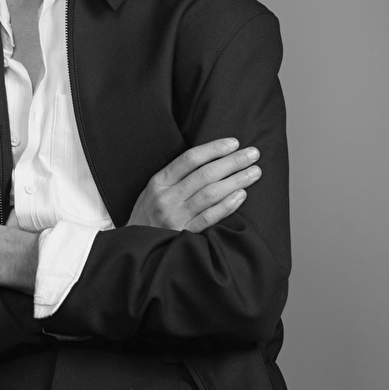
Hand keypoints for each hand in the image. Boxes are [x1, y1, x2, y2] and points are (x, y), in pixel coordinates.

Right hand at [126, 138, 260, 232]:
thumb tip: (211, 159)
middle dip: (232, 162)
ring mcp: (175, 217)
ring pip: (210, 194)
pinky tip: (241, 195)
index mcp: (159, 182)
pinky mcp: (183, 234)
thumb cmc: (149, 214)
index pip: (190, 159)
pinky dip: (227, 206)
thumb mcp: (154, 190)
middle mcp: (167, 197)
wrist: (134, 246)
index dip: (214, 149)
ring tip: (254, 172)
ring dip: (236, 181)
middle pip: (204, 175)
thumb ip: (176, 176)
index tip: (234, 143)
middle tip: (253, 154)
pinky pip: (209, 218)